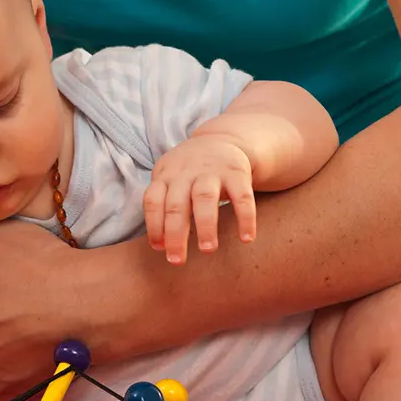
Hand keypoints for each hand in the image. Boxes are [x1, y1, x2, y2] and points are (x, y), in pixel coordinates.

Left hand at [144, 136, 256, 264]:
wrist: (222, 140)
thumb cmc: (189, 172)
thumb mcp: (169, 179)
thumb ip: (163, 207)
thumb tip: (160, 246)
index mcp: (166, 176)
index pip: (153, 200)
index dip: (154, 225)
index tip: (159, 249)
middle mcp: (186, 172)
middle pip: (176, 204)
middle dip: (175, 234)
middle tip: (177, 261)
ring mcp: (212, 171)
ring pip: (205, 198)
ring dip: (205, 225)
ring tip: (207, 250)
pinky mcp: (238, 172)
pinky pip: (242, 196)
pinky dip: (245, 218)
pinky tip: (246, 239)